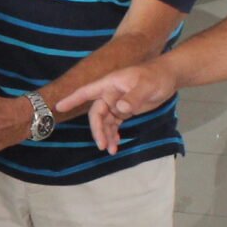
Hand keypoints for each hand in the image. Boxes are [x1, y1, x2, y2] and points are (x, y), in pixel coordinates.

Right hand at [55, 61, 180, 153]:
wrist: (169, 77)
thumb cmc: (156, 76)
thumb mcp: (147, 86)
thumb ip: (134, 97)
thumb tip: (120, 109)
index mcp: (110, 84)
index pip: (86, 92)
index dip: (72, 99)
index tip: (58, 107)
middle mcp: (109, 94)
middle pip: (96, 113)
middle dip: (98, 130)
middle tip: (103, 146)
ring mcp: (116, 103)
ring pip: (105, 121)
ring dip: (106, 135)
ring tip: (112, 150)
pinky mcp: (125, 110)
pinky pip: (114, 123)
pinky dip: (114, 133)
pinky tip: (116, 143)